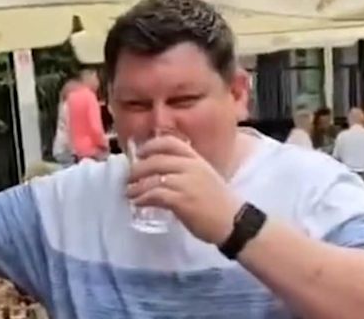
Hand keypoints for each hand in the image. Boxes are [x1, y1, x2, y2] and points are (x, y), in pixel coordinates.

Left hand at [127, 135, 241, 244]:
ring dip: (136, 186)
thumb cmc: (219, 202)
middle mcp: (191, 167)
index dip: (151, 145)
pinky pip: (155, 195)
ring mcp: (186, 183)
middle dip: (138, 169)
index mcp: (196, 159)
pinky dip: (143, 198)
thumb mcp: (205, 177)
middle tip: (129, 178)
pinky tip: (138, 203)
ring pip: (153, 178)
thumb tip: (162, 174)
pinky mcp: (182, 201)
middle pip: (156, 160)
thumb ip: (187, 171)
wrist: (235, 222)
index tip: (140, 153)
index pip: (170, 143)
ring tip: (129, 193)